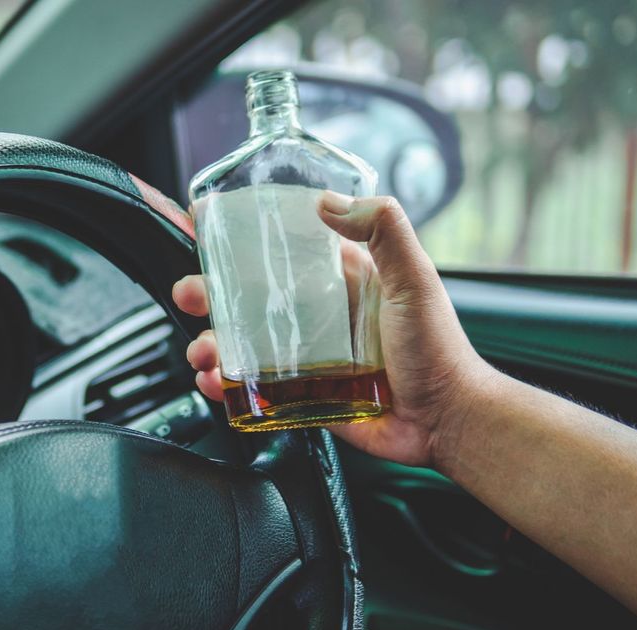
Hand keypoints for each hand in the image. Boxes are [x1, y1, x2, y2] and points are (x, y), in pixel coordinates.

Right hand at [173, 193, 496, 468]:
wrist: (447, 420)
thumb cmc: (439, 349)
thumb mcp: (414, 277)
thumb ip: (382, 228)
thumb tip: (328, 201)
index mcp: (339, 280)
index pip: (281, 249)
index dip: (239, 238)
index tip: (203, 223)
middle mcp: (318, 316)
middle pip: (246, 298)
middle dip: (208, 293)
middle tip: (188, 294)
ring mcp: (306, 357)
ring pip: (241, 344)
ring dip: (212, 344)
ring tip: (203, 353)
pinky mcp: (301, 396)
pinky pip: (253, 388)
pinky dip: (225, 386)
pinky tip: (215, 384)